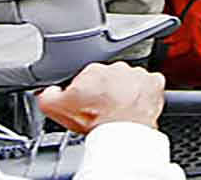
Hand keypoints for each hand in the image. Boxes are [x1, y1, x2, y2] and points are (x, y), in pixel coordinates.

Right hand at [37, 62, 166, 132]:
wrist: (121, 132)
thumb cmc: (94, 121)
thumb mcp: (55, 108)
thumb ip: (47, 95)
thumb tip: (46, 91)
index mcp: (93, 70)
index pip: (88, 76)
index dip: (87, 91)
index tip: (88, 102)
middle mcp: (116, 68)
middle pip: (110, 77)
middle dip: (107, 90)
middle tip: (105, 107)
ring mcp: (137, 74)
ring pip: (130, 79)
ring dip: (126, 91)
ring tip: (121, 108)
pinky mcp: (154, 83)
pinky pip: (150, 84)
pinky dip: (145, 93)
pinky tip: (137, 105)